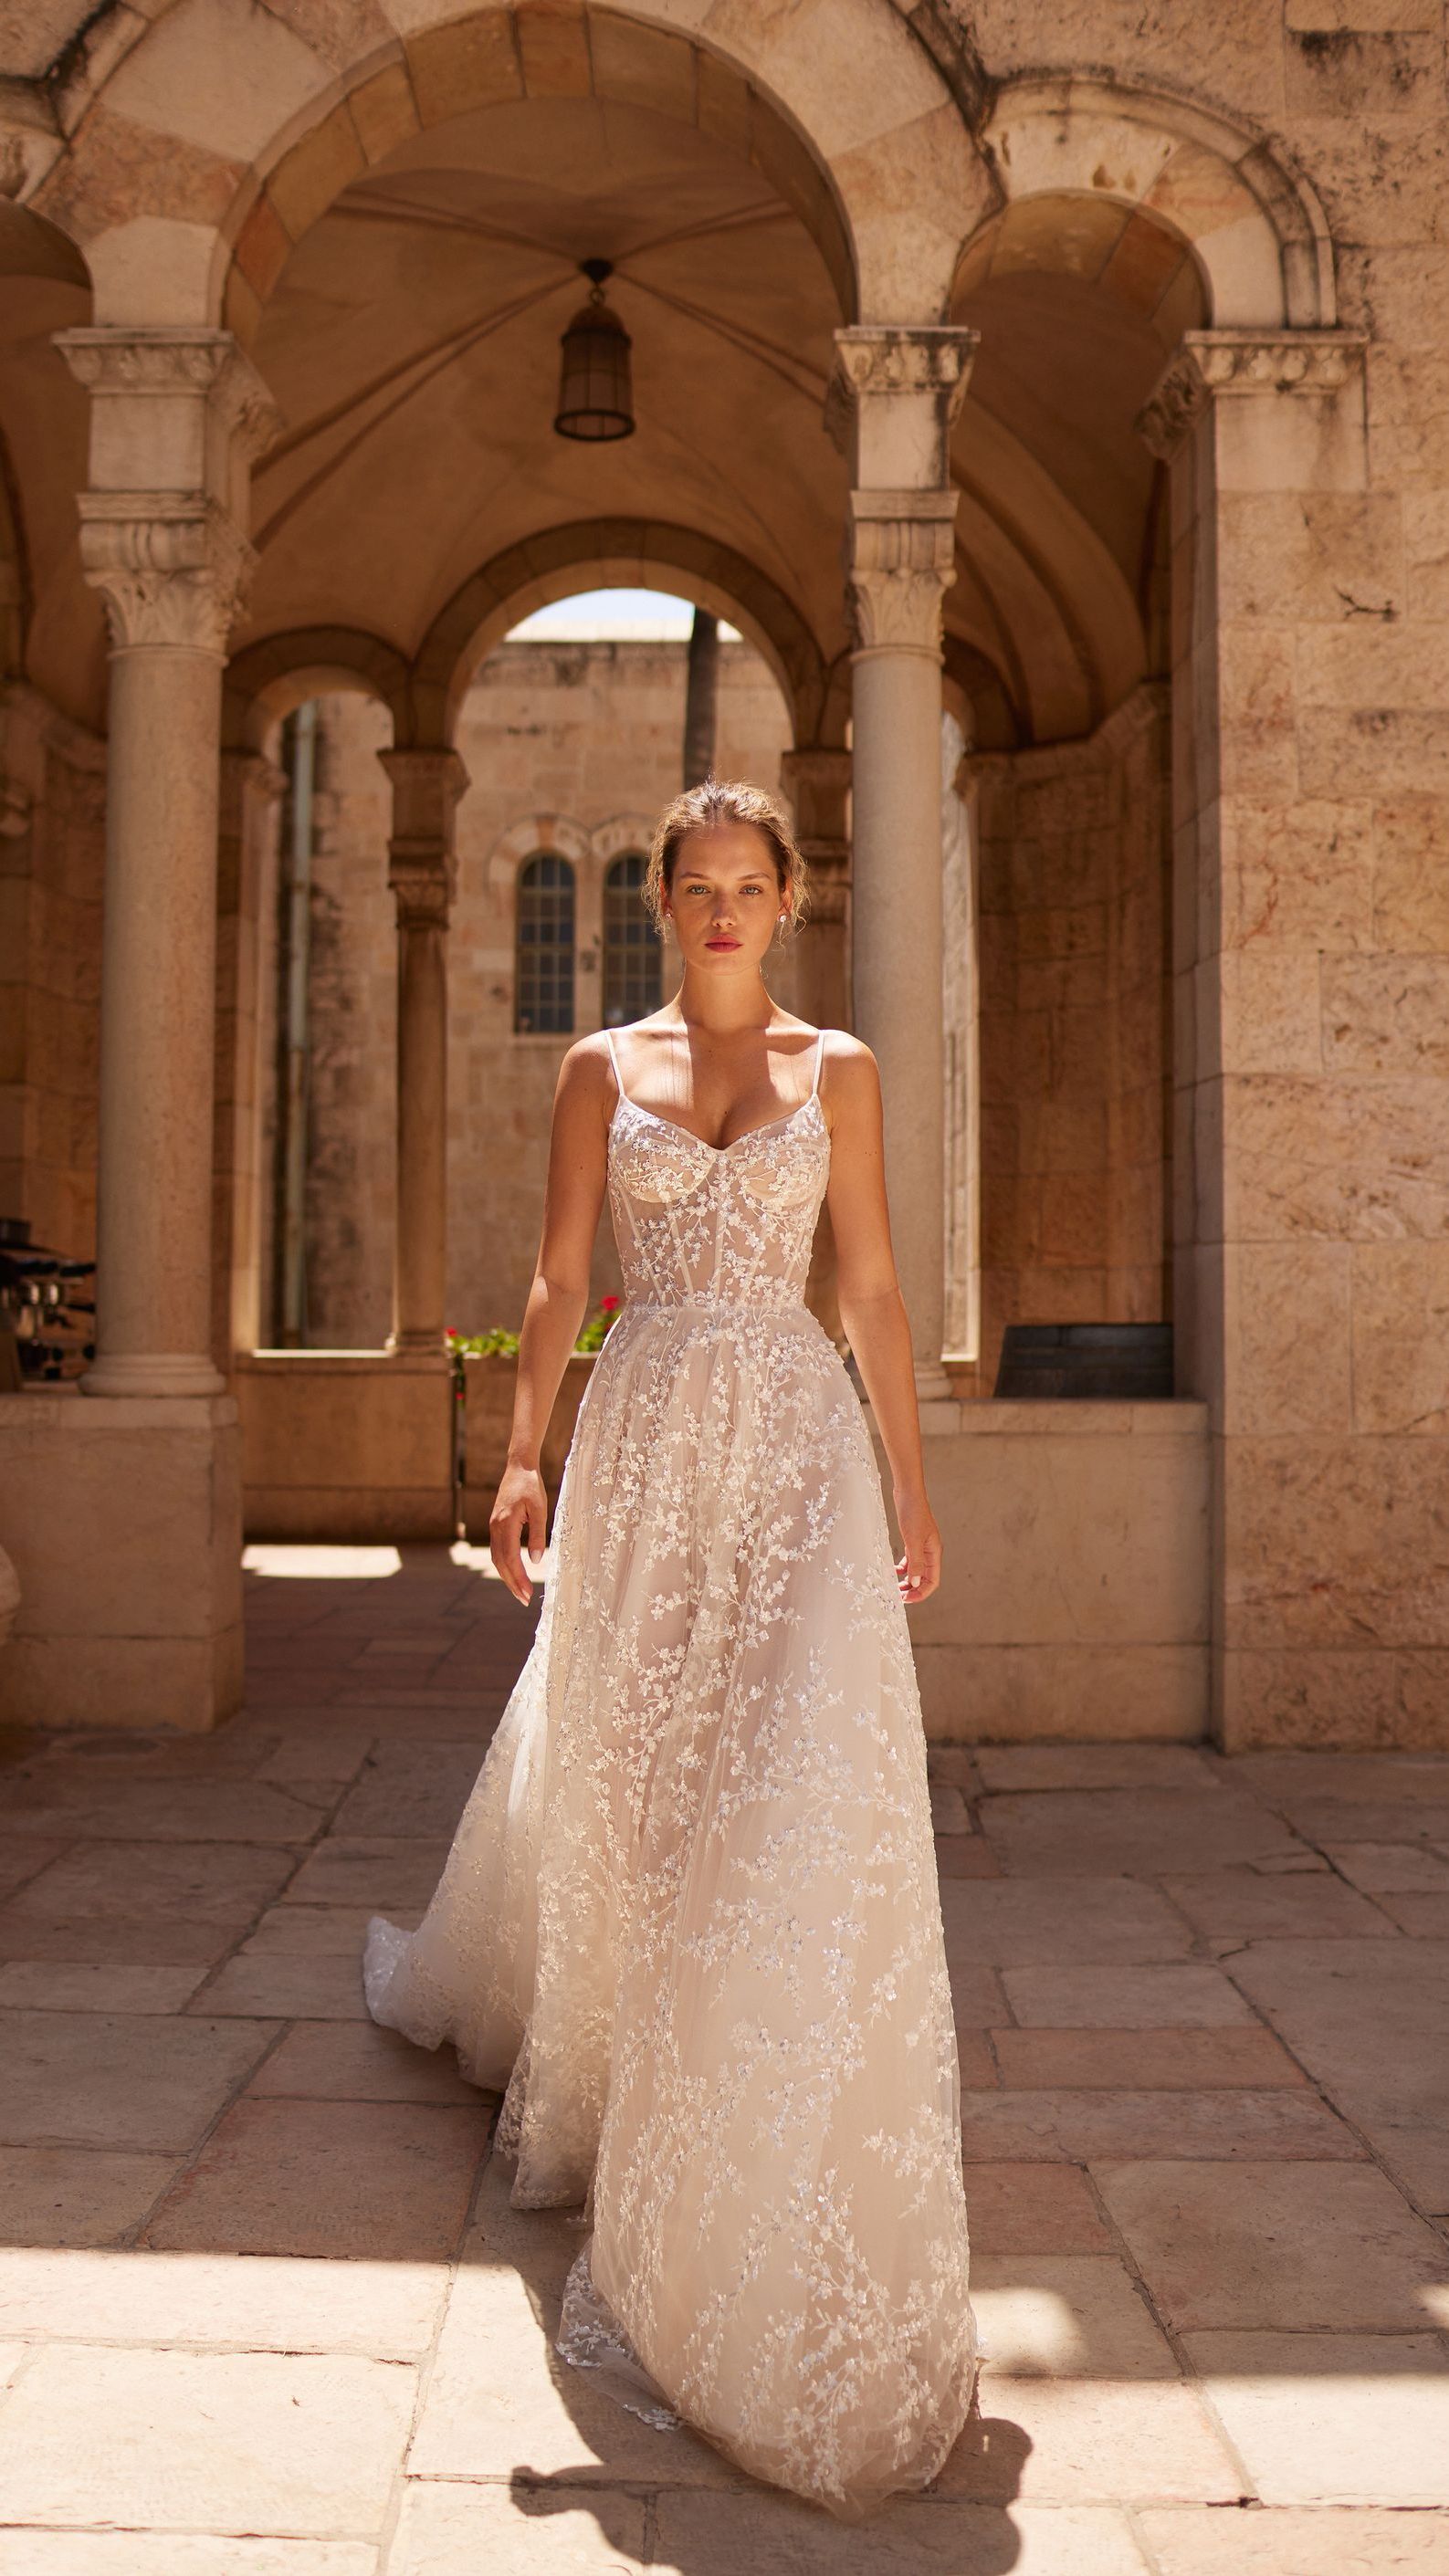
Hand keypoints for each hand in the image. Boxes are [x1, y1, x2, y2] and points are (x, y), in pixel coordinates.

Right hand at [489, 1462, 548, 1605]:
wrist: (518, 1467)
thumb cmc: (531, 1486)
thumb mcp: (539, 1510)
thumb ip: (537, 1535)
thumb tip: (536, 1561)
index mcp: (506, 1524)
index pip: (511, 1559)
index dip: (518, 1579)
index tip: (528, 1594)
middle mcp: (495, 1528)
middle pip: (500, 1563)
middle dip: (512, 1583)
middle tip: (524, 1600)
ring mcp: (493, 1526)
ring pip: (497, 1558)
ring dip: (507, 1576)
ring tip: (519, 1591)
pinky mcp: (496, 1525)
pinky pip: (497, 1550)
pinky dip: (504, 1565)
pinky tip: (513, 1573)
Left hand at [894, 1488, 940, 1605]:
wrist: (908, 1493)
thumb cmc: (913, 1513)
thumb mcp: (913, 1540)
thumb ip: (916, 1563)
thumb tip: (916, 1583)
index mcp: (934, 1553)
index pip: (933, 1581)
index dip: (922, 1593)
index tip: (907, 1600)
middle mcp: (930, 1552)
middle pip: (925, 1578)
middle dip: (913, 1589)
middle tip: (898, 1597)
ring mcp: (922, 1546)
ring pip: (917, 1570)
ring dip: (907, 1580)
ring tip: (894, 1588)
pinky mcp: (913, 1540)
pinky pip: (910, 1560)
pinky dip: (903, 1568)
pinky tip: (893, 1570)